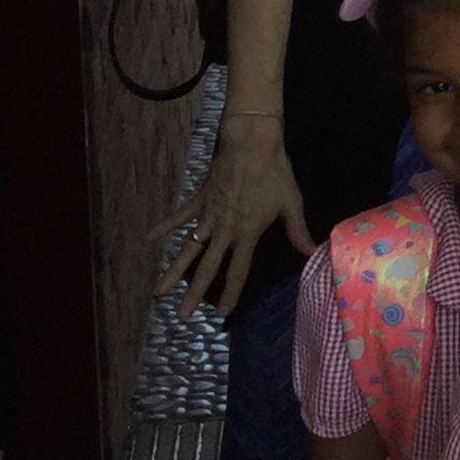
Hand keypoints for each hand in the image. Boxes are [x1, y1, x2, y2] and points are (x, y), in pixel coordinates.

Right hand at [152, 114, 311, 314]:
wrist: (251, 144)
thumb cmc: (275, 173)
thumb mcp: (291, 202)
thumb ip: (297, 231)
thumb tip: (312, 252)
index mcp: (247, 232)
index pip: (238, 270)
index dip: (231, 292)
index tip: (222, 312)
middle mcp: (224, 229)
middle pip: (207, 267)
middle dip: (195, 292)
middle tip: (182, 315)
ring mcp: (208, 215)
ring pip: (188, 248)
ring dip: (173, 270)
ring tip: (159, 292)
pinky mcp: (199, 199)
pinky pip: (179, 217)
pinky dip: (163, 227)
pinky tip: (147, 240)